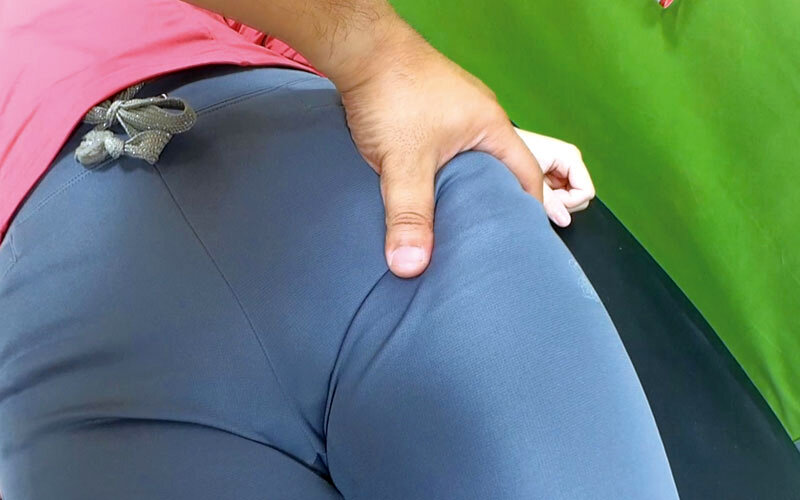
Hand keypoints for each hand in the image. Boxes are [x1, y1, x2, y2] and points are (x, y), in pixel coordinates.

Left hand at [338, 26, 543, 277]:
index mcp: (492, 128)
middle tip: (482, 240)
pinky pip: (447, 148)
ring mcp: (456, 111)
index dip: (527, 211)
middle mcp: (480, 117)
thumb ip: (409, 215)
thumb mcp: (403, 163)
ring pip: (470, 160)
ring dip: (462, 187)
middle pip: (499, 170)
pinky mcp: (431, 109)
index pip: (528, 177)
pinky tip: (425, 190)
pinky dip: (441, 171)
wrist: (360, 47)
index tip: (517, 241)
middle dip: (491, 204)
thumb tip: (411, 265)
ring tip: (452, 222)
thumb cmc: (392, 91)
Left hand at [514, 128, 594, 226]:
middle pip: (581, 197)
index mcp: (571, 157)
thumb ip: (549, 202)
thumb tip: (565, 221)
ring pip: (570, 199)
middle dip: (562, 204)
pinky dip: (549, 199)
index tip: (548, 199)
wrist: (494, 145)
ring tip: (535, 191)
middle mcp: (570, 162)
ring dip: (554, 202)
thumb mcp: (532, 180)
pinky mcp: (554, 176)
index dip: (568, 202)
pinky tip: (535, 190)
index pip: (586, 192)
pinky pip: (560, 196)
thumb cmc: (509, 153)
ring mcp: (563, 170)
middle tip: (539, 195)